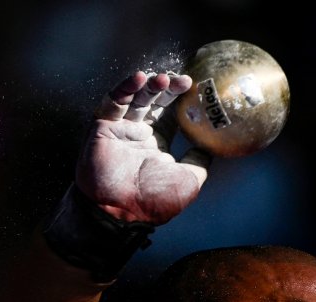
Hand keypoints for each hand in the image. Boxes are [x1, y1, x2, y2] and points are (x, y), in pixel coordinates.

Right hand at [75, 71, 210, 224]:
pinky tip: (140, 78)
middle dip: (169, 89)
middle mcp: (138, 136)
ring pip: (135, 99)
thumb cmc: (155, 201)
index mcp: (156, 147)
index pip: (169, 116)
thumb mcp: (189, 181)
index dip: (181, 102)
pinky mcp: (102, 126)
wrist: (123, 211)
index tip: (196, 90)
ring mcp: (120, 130)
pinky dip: (126, 88)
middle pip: (154, 103)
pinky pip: (113, 102)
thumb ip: (200, 162)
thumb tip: (212, 147)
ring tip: (164, 79)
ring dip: (150, 86)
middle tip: (185, 80)